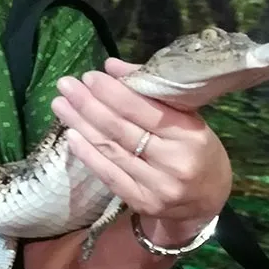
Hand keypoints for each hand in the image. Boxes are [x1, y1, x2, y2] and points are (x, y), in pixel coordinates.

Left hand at [51, 57, 231, 245]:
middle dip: (89, 105)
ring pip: (111, 150)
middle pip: (121, 129)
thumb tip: (111, 67)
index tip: (90, 77)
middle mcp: (174, 162)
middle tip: (66, 86)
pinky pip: (108, 175)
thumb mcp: (186, 117)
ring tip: (61, 105)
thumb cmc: (195, 149)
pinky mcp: (141, 202)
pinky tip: (71, 135)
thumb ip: (150, 92)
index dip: (113, 93)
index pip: (144, 110)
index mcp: (189, 135)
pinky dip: (87, 154)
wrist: (207, 200)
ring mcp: (156, 186)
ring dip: (80, 125)